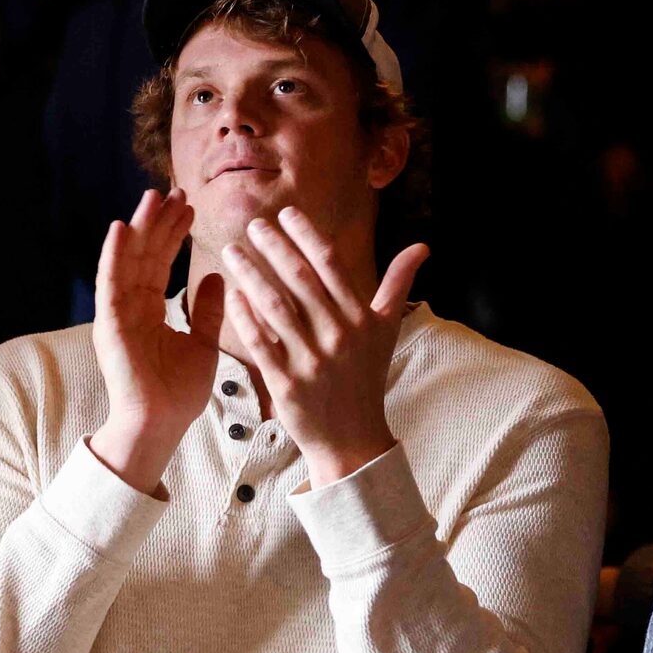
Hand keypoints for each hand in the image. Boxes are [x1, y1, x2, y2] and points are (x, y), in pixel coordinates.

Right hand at [90, 189, 222, 493]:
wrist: (161, 426)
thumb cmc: (179, 392)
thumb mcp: (203, 342)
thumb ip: (208, 310)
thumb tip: (218, 277)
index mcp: (151, 310)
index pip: (162, 262)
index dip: (174, 233)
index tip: (190, 205)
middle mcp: (132, 307)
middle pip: (144, 254)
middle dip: (159, 221)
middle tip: (175, 189)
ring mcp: (118, 315)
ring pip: (127, 261)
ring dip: (139, 227)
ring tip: (153, 196)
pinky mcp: (110, 326)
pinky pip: (110, 284)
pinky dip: (114, 256)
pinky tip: (121, 229)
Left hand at [220, 208, 428, 488]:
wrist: (353, 439)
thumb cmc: (367, 377)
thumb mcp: (387, 330)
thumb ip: (398, 284)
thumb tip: (421, 246)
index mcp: (361, 319)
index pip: (331, 266)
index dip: (307, 237)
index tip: (285, 214)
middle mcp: (338, 336)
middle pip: (300, 280)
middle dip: (274, 247)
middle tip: (252, 223)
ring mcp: (311, 361)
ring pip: (275, 307)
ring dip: (251, 275)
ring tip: (233, 252)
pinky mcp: (285, 383)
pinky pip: (260, 343)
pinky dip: (244, 317)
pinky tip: (230, 294)